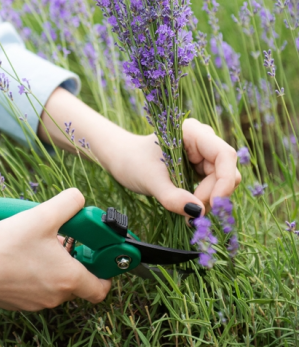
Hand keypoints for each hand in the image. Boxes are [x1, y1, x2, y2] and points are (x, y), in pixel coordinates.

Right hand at [0, 188, 110, 309]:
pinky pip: (37, 287)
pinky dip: (36, 271)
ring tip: (39, 240)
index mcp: (68, 278)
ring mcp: (35, 302)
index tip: (99, 254)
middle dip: (75, 259)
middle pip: (78, 281)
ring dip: (54, 263)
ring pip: (56, 282)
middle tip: (65, 237)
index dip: (105, 271)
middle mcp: (55, 296)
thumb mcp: (42, 215)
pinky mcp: (18, 302)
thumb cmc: (6, 245)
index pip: (102, 288)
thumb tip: (79, 199)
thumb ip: (69, 203)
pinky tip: (21, 252)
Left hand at [39, 89, 240, 223]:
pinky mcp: (201, 168)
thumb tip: (197, 213)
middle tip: (192, 214)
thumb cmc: (133, 162)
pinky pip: (212, 186)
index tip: (212, 204)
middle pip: (225, 171)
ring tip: (186, 212)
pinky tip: (188, 208)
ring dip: (208, 200)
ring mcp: (204, 154)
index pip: (224, 155)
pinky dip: (203, 200)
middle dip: (213, 195)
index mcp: (193, 132)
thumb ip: (173, 197)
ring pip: (221, 181)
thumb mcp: (151, 180)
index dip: (224, 181)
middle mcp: (203, 140)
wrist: (122, 160)